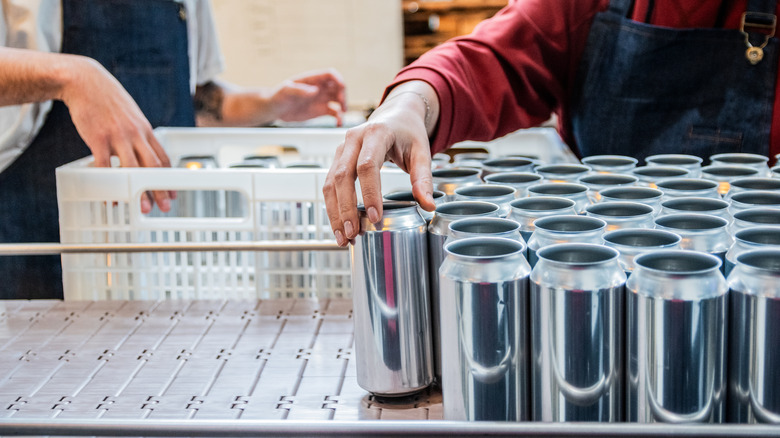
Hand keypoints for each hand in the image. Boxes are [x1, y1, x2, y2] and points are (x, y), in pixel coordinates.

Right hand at [60, 57, 173, 213]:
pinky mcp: (98, 139)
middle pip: (153, 166)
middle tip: (165, 207)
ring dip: (140, 191)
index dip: (169, 178)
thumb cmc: (108, 100)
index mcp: (145, 130)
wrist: (86, 82)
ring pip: (133, 169)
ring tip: (142, 207)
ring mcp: (118, 136)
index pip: (163, 158)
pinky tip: (111, 198)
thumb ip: (139, 133)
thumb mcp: (131, 115)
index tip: (173, 193)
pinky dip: (110, 185)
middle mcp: (136, 134)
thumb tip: (145, 150)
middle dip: (161, 189)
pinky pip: (106, 167)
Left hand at [270, 69, 346, 125]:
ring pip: (339, 100)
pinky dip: (339, 118)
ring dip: (343, 107)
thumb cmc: (277, 96)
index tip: (342, 88)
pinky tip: (338, 124)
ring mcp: (321, 99)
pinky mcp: (320, 110)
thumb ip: (299, 90)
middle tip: (342, 106)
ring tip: (341, 117)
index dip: (339, 79)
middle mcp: (319, 88)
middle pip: (338, 87)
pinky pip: (334, 113)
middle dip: (343, 95)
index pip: (330, 74)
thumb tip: (315, 90)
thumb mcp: (285, 91)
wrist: (274, 109)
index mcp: (312, 79)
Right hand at [323, 82, 438, 245]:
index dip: (369, 193)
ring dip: (335, 212)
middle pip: (342, 176)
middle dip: (346, 208)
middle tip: (354, 233)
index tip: (375, 217)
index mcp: (376, 133)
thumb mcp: (422, 152)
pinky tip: (340, 226)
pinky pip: (329, 185)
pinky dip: (333, 207)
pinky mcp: (337, 159)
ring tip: (344, 237)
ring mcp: (341, 148)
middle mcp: (353, 139)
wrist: (395, 116)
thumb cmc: (408, 133)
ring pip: (330, 183)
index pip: (367, 166)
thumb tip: (428, 206)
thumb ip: (424, 179)